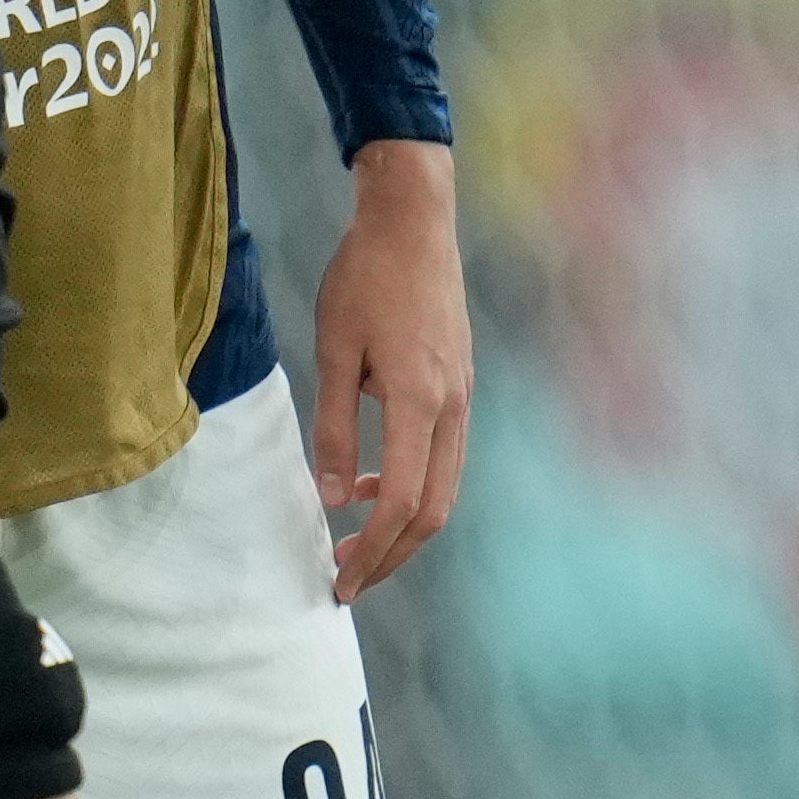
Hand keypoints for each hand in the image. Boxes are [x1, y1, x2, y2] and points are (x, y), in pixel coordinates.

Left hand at [300, 143, 473, 602]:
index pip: (403, 500)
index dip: (372, 549)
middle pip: (434, 510)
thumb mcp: (334, 350)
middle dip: (391, 554)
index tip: (339, 578)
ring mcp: (463, 396)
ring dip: (403, 525)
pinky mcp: (460, 385)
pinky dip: (414, 486)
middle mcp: (453, 406)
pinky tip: (373, 480)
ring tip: (355, 541)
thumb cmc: (366, 276)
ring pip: (446, 487)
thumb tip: (335, 497)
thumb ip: (335, 427)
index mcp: (419, 399)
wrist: (414, 219)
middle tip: (347, 579)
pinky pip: (445, 457)